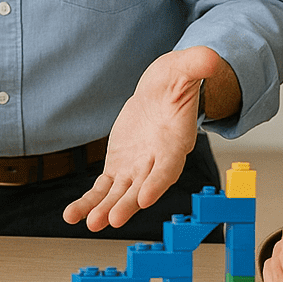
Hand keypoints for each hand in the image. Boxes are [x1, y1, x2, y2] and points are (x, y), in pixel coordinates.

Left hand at [63, 45, 226, 230]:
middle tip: (112, 220)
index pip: (168, 167)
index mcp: (174, 143)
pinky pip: (102, 188)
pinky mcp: (119, 168)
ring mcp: (137, 168)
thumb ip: (196, 66)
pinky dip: (89, 201)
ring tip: (88, 223)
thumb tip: (210, 58)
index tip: (146, 198)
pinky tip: (72, 214)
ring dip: (104, 209)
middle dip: (128, 204)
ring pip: (120, 193)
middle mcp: (156, 162)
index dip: (157, 182)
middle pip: (143, 187)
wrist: (160, 92)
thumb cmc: (175, 82)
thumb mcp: (184, 69)